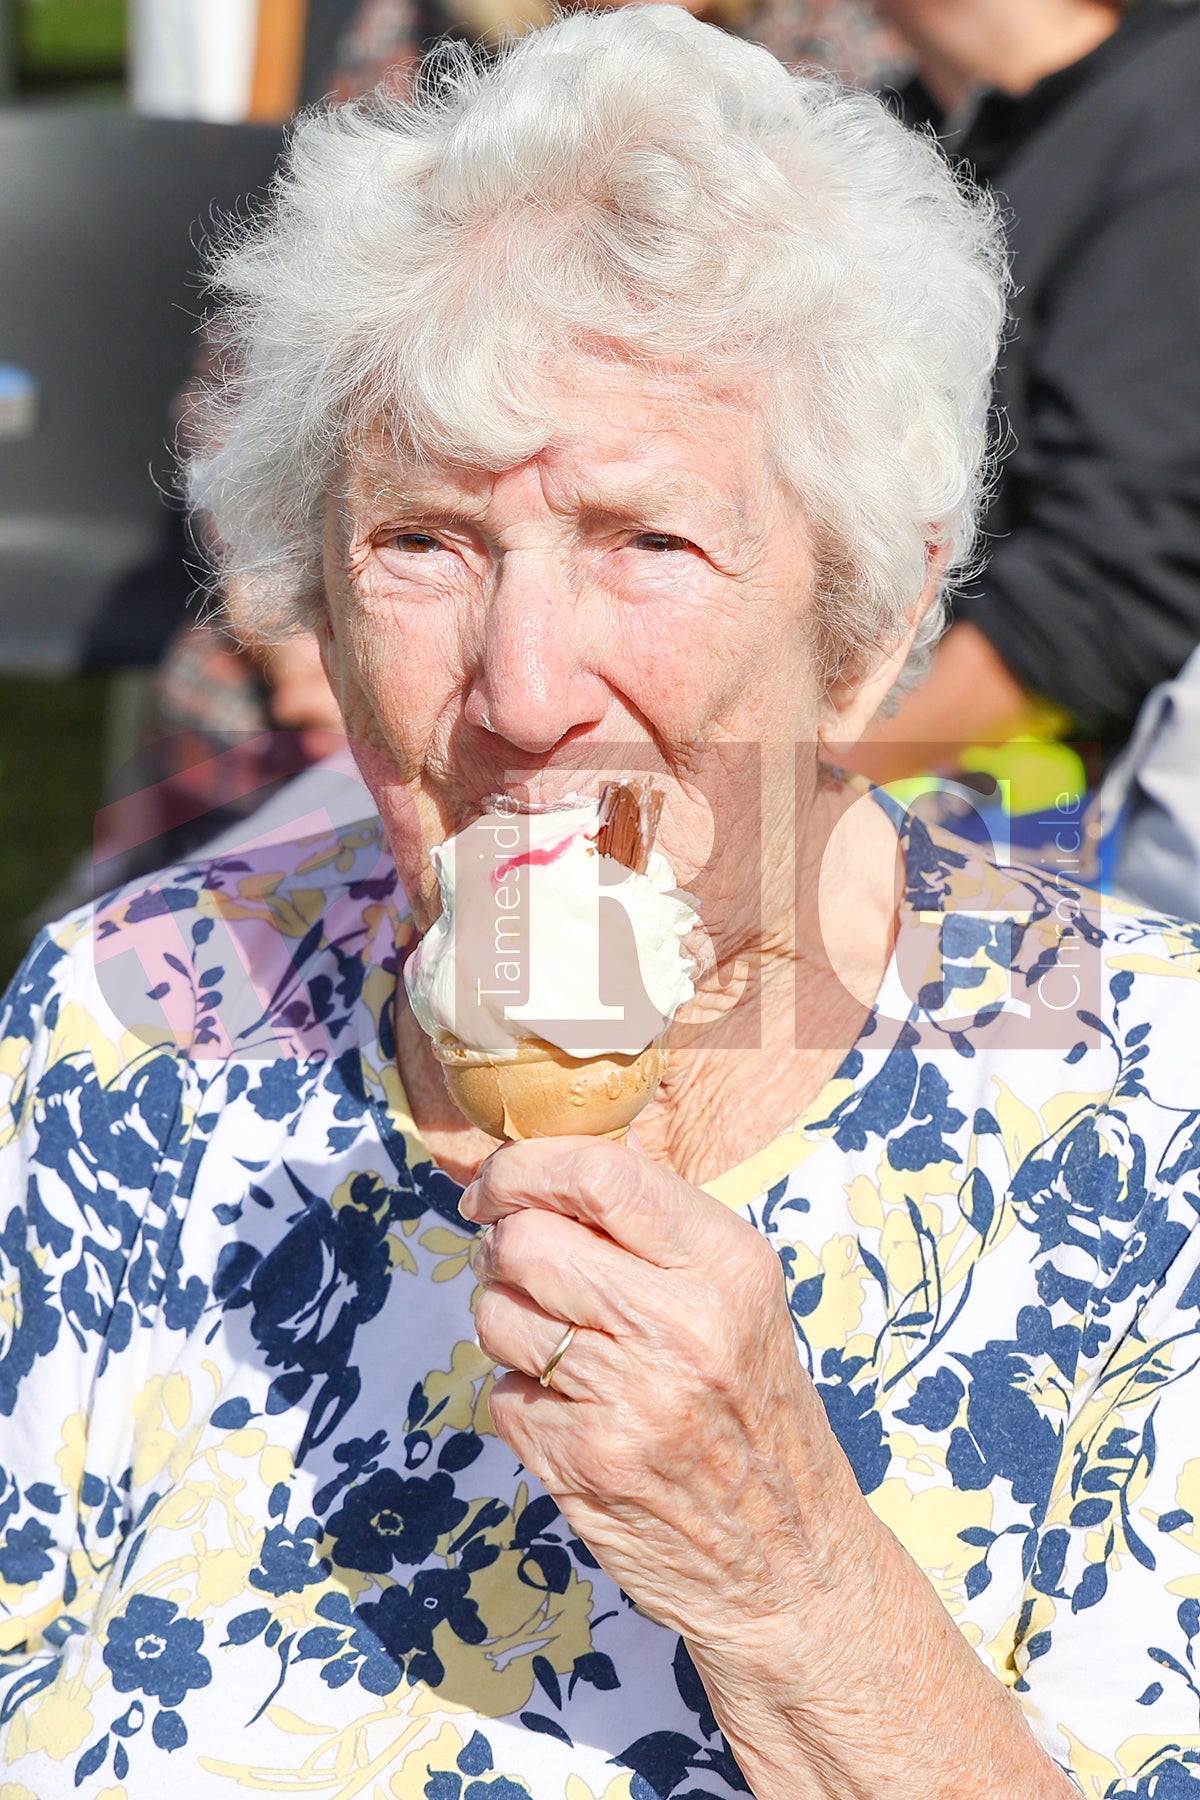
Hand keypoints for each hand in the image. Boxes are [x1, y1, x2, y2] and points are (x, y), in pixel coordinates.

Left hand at [461, 1135, 1076, 1799]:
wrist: (790, 1562)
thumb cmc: (755, 1410)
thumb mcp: (740, 1298)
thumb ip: (654, 1229)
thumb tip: (540, 1166)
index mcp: (727, 1265)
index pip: (600, 1173)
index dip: (523, 1167)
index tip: (494, 1184)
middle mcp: (682, 1325)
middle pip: (525, 1241)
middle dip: (501, 1247)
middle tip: (521, 1266)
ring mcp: (628, 1399)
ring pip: (495, 1313)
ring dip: (507, 1320)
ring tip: (561, 1345)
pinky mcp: (581, 1462)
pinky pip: (502, 1391)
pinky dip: (522, 1395)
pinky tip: (574, 1412)